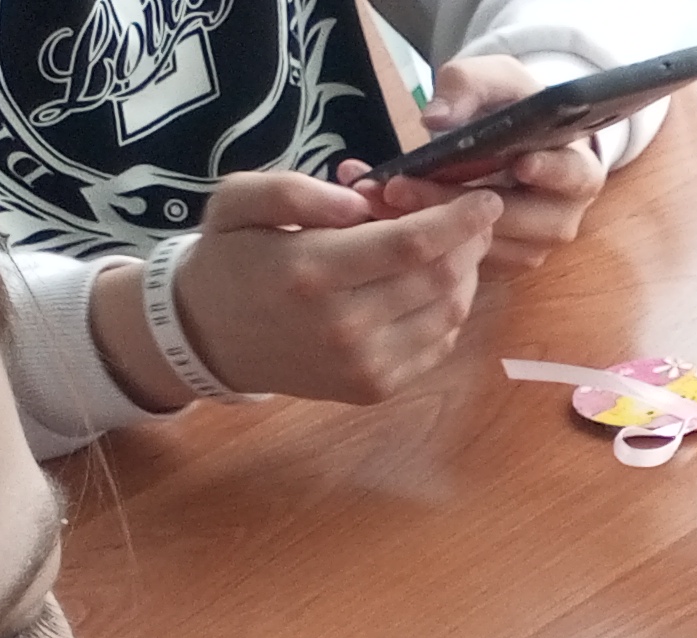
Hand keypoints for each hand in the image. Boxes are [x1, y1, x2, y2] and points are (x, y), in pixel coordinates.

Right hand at [92, 171, 498, 406]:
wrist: (211, 336)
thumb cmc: (230, 257)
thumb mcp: (238, 202)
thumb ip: (294, 190)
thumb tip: (359, 198)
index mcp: (311, 271)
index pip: (410, 245)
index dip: (458, 220)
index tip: (486, 199)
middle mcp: (345, 326)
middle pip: (440, 280)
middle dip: (468, 243)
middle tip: (474, 218)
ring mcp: (365, 365)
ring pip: (449, 314)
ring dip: (465, 276)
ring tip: (455, 247)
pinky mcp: (376, 387)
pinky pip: (437, 345)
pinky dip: (448, 309)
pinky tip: (434, 284)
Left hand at [370, 56, 609, 281]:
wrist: (510, 138)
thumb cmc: (510, 107)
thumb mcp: (493, 79)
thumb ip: (467, 86)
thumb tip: (436, 118)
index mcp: (578, 171)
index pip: (573, 176)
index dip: (549, 172)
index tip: (520, 164)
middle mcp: (562, 217)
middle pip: (519, 220)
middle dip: (457, 203)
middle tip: (401, 187)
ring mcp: (534, 245)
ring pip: (489, 245)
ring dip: (432, 225)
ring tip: (382, 197)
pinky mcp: (504, 262)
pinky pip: (467, 259)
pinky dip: (426, 238)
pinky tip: (386, 213)